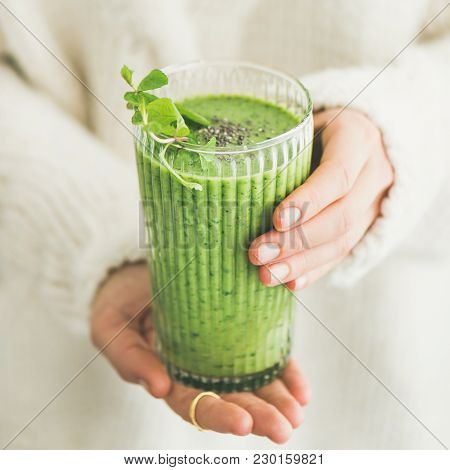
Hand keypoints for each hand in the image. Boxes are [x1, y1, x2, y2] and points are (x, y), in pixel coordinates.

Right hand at [91, 263, 310, 443]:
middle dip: (258, 415)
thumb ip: (130, 359)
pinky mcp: (237, 329)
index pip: (194, 404)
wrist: (135, 273)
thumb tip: (159, 388)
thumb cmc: (120, 302)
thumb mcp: (112, 328)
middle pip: (231, 399)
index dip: (218, 416)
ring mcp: (221, 351)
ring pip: (253, 381)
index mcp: (169, 375)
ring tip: (297, 411)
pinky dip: (284, 371)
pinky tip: (300, 388)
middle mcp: (199, 369)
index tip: (243, 423)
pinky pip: (263, 353)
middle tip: (284, 427)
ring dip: (277, 399)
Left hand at [249, 108, 393, 288]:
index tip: (277, 220)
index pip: (338, 175)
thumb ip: (285, 145)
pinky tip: (292, 283)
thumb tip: (233, 174)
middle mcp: (374, 174)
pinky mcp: (367, 225)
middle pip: (341, 216)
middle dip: (297, 241)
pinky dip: (316, 270)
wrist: (366, 138)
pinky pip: (344, 253)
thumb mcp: (308, 124)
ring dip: (302, 262)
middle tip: (257, 254)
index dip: (309, 200)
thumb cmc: (322, 129)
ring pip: (343, 241)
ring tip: (267, 275)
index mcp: (358, 139)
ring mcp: (375, 203)